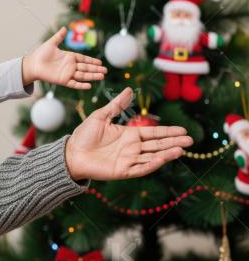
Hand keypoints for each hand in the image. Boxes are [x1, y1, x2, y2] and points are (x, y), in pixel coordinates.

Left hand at [23, 28, 106, 89]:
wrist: (32, 65)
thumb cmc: (40, 54)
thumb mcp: (51, 44)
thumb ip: (58, 37)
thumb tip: (64, 28)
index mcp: (69, 57)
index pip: (83, 59)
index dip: (92, 61)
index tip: (100, 63)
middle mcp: (70, 66)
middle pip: (86, 68)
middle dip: (95, 69)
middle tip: (105, 71)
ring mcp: (67, 73)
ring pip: (82, 75)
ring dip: (92, 76)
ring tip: (101, 77)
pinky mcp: (62, 80)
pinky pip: (74, 83)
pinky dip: (81, 85)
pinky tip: (89, 85)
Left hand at [65, 88, 193, 180]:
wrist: (70, 153)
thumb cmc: (83, 135)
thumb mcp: (101, 116)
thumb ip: (117, 105)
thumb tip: (129, 89)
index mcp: (129, 134)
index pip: (153, 133)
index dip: (167, 131)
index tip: (183, 130)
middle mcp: (132, 148)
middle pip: (157, 145)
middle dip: (173, 142)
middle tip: (190, 140)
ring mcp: (128, 160)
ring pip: (152, 156)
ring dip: (167, 154)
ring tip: (181, 149)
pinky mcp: (122, 171)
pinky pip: (140, 168)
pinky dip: (151, 164)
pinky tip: (162, 159)